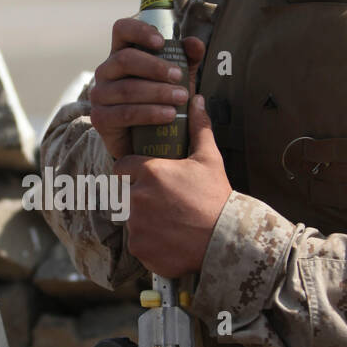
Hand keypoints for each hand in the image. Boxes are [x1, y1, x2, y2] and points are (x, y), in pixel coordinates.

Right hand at [89, 18, 205, 160]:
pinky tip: (169, 115)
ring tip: (181, 98)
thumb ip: (186, 59)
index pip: (122, 30)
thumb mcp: (176, 78)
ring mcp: (100, 95)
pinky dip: (150, 113)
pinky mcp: (100, 119)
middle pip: (125, 59)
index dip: (139, 31)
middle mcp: (106, 71)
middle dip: (155, 67)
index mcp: (122, 53)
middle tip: (179, 77)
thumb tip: (194, 43)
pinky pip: (125, 113)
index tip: (161, 42)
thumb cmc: (160, 100)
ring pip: (127, 89)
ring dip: (158, 92)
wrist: (147, 140)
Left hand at [112, 94, 232, 275]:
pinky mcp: (138, 247)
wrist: (225, 240)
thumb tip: (196, 99)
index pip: (122, 167)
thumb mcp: (209, 159)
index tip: (144, 178)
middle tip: (166, 205)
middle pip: (127, 195)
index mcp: (149, 172)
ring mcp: (135, 224)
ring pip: (132, 220)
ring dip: (145, 221)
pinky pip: (138, 243)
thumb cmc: (216, 197)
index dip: (132, 172)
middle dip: (141, 198)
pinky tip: (170, 241)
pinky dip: (150, 244)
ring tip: (171, 223)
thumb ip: (198, 128)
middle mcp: (136, 196)